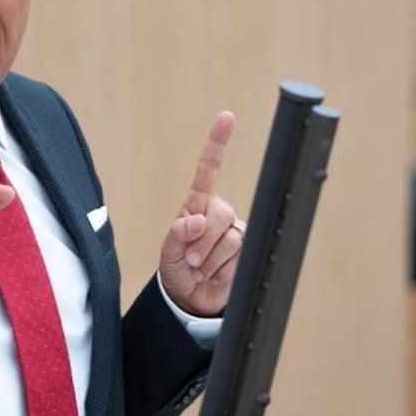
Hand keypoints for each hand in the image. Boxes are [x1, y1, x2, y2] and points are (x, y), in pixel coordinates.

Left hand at [159, 112, 242, 316]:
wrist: (190, 297)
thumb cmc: (177, 267)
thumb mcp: (169, 249)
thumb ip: (178, 232)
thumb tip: (197, 220)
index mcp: (196, 204)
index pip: (209, 169)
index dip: (217, 143)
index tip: (226, 118)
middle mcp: (218, 212)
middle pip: (220, 212)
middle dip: (202, 239)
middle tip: (190, 258)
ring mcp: (234, 231)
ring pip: (230, 236)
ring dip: (209, 256)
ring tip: (199, 266)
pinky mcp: (246, 250)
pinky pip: (238, 254)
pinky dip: (220, 267)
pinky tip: (213, 272)